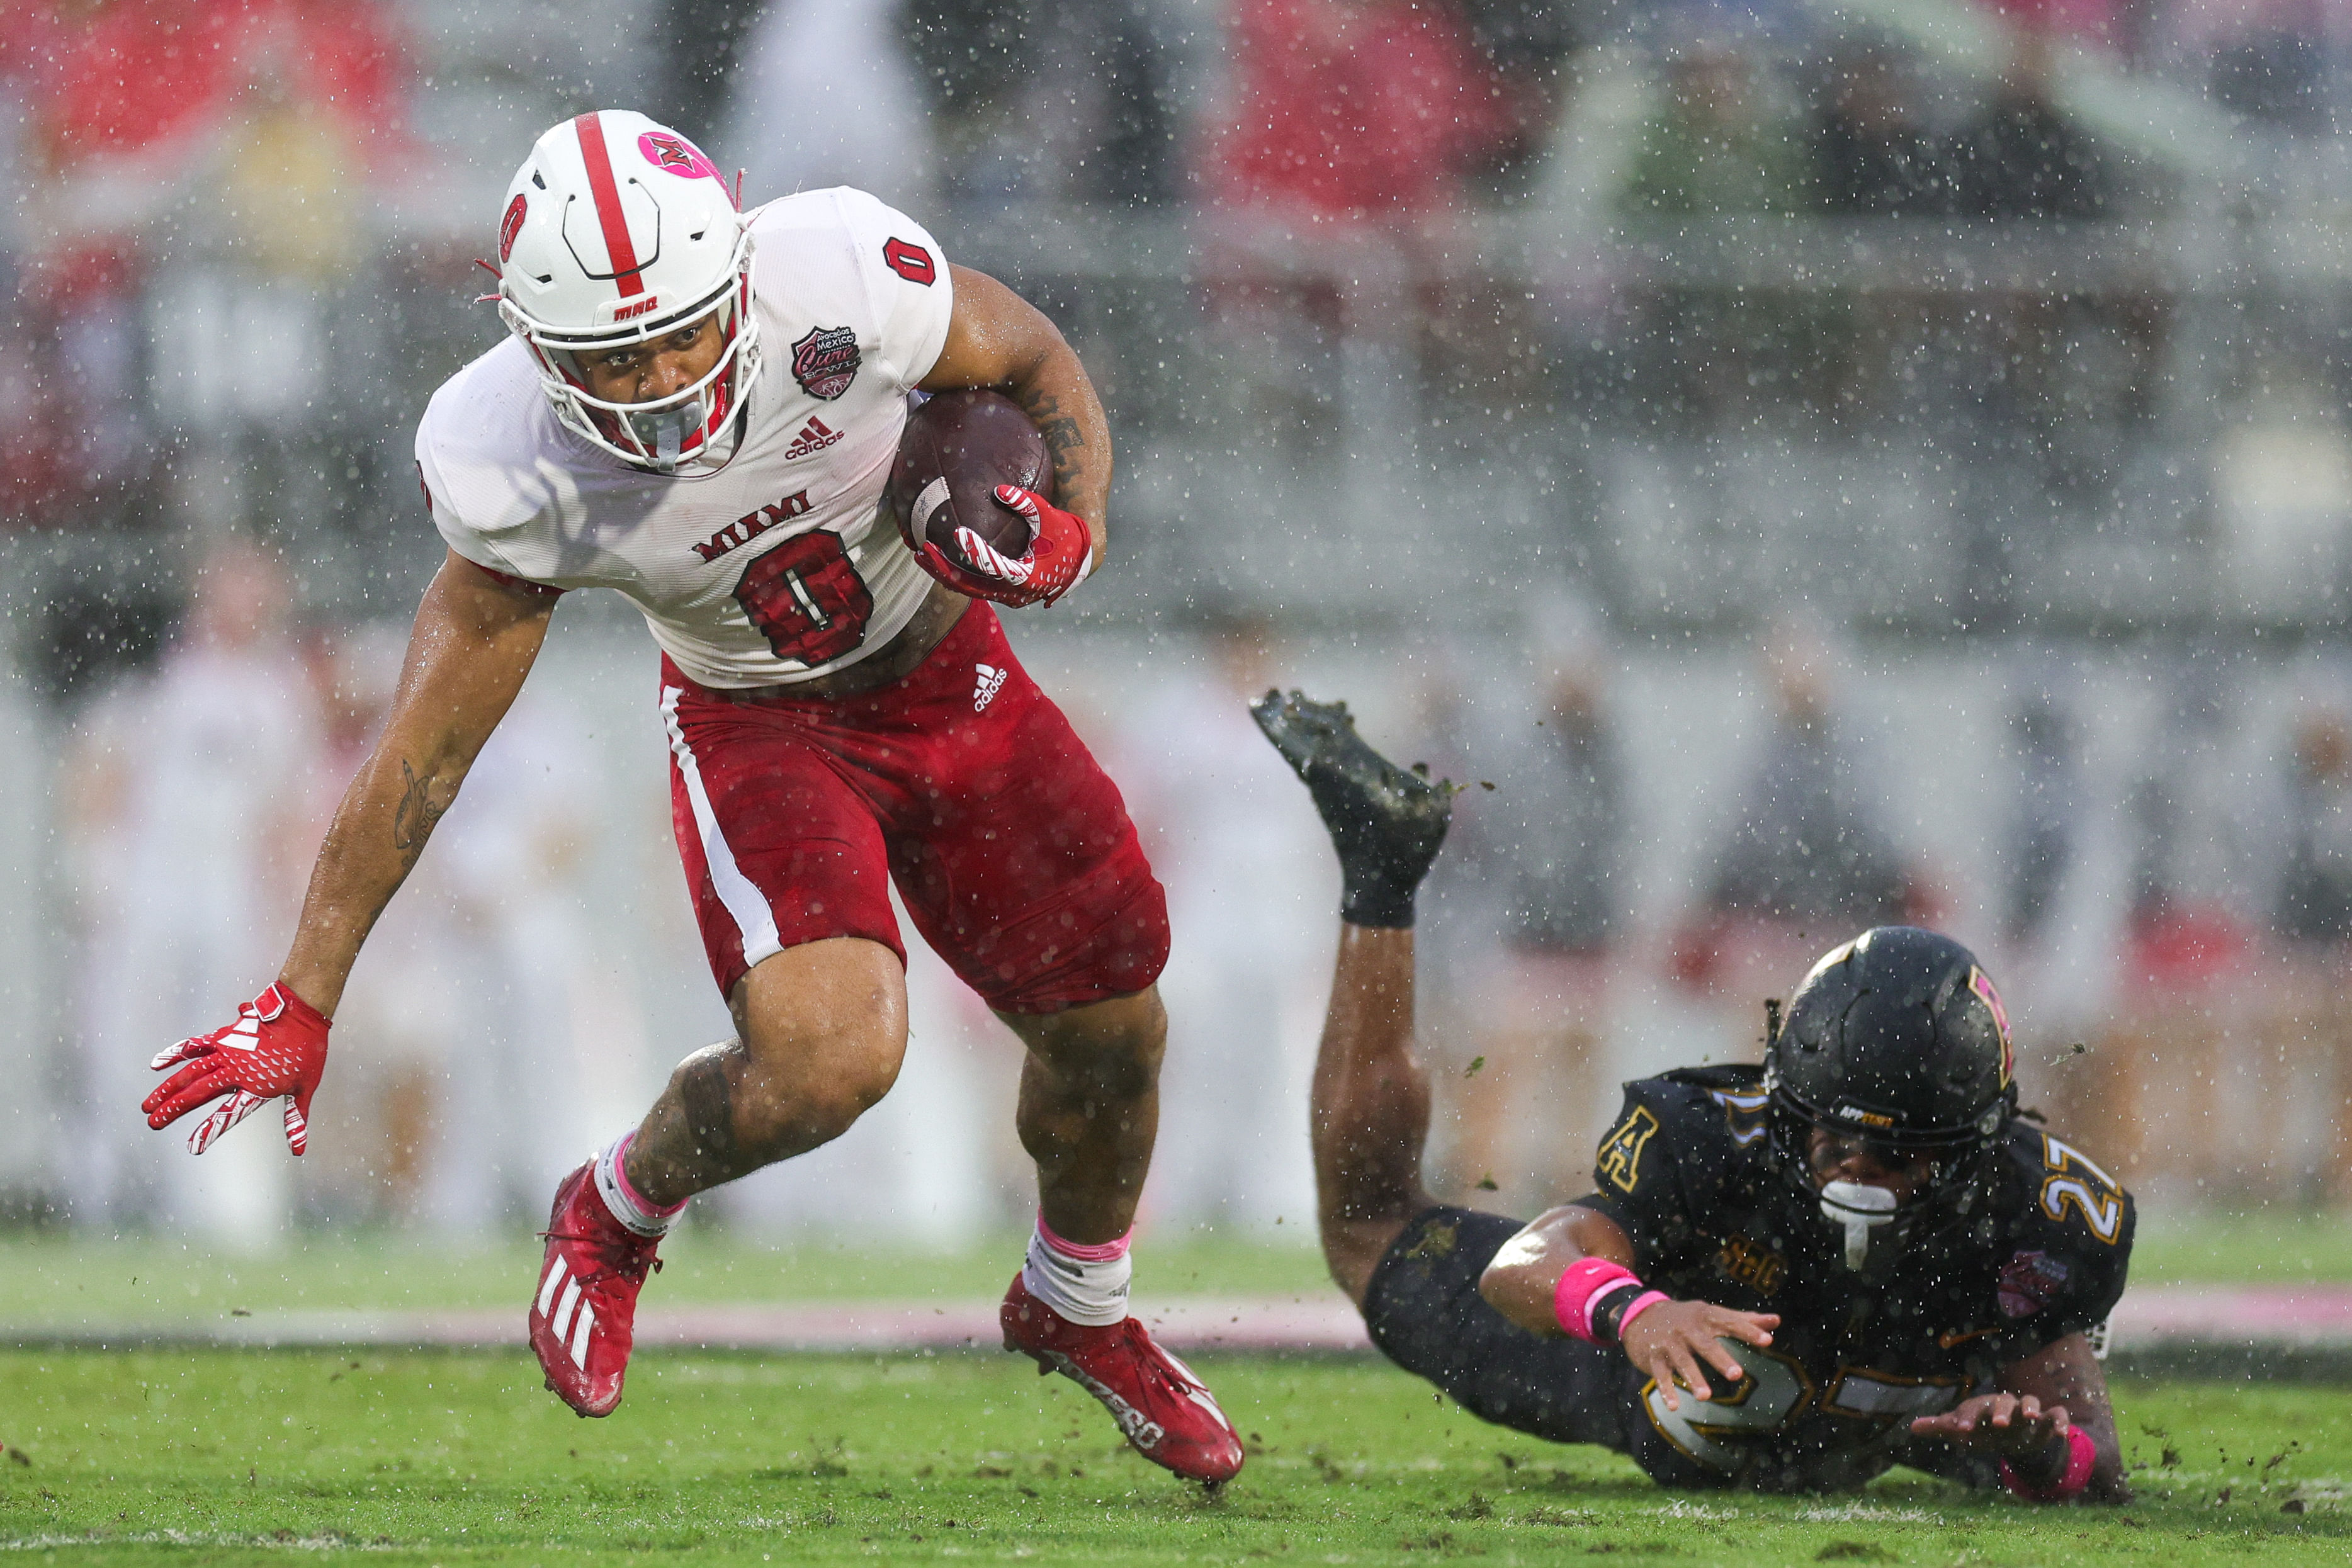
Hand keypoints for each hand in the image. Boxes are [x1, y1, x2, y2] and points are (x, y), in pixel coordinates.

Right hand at [142, 984, 330, 1155]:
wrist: (304, 1012)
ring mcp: (227, 1052)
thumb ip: (295, 1119)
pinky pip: (196, 1045)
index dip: (210, 1131)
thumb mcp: (305, 1088)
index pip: (228, 1114)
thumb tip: (298, 1149)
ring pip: (190, 1073)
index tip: (193, 1148)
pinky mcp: (224, 1036)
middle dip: (174, 1109)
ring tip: (148, 1104)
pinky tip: (156, 1063)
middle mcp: (236, 1071)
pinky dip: (176, 1053)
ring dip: (168, 1089)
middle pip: (198, 1093)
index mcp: (255, 1087)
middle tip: (153, 1122)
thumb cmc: (308, 1051)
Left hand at [911, 485, 1092, 607]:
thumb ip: (1026, 502)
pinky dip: (953, 575)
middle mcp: (1013, 593)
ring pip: (966, 590)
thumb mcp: (1049, 516)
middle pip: (970, 586)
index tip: (957, 532)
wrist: (1077, 561)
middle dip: (943, 568)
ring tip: (920, 555)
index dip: (975, 551)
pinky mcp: (1000, 593)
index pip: (995, 567)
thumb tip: (998, 489)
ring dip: (942, 574)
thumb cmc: (1064, 535)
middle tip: (923, 549)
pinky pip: (972, 587)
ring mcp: (1005, 597)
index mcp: (1027, 577)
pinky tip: (936, 559)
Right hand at [1620, 1299, 1780, 1410]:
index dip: (1749, 1331)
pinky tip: (1675, 1406)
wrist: (1640, 1314)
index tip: (1768, 1341)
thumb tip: (1777, 1321)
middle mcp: (1687, 1328)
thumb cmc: (1687, 1318)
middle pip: (1705, 1344)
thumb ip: (1744, 1319)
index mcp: (1705, 1317)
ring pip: (1682, 1361)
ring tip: (1706, 1397)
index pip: (1730, 1322)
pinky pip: (1661, 1374)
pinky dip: (1667, 1390)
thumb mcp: (1712, 1314)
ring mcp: (1669, 1342)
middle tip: (1737, 1374)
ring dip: (1693, 1378)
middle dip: (1720, 1358)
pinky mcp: (1655, 1357)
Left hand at [1909, 1392, 2069, 1459]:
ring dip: (2031, 1407)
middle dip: (2002, 1411)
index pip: (1972, 1409)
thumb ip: (1940, 1427)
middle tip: (2000, 1424)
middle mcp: (2005, 1406)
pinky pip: (2056, 1414)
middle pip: (2004, 1401)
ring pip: (2031, 1401)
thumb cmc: (1981, 1430)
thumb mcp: (1962, 1431)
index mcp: (1982, 1407)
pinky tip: (2063, 1433)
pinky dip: (2060, 1420)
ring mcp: (2026, 1412)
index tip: (1960, 1430)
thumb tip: (1912, 1426)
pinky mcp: (2046, 1421)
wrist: (2010, 1436)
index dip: (1966, 1418)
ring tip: (2033, 1417)